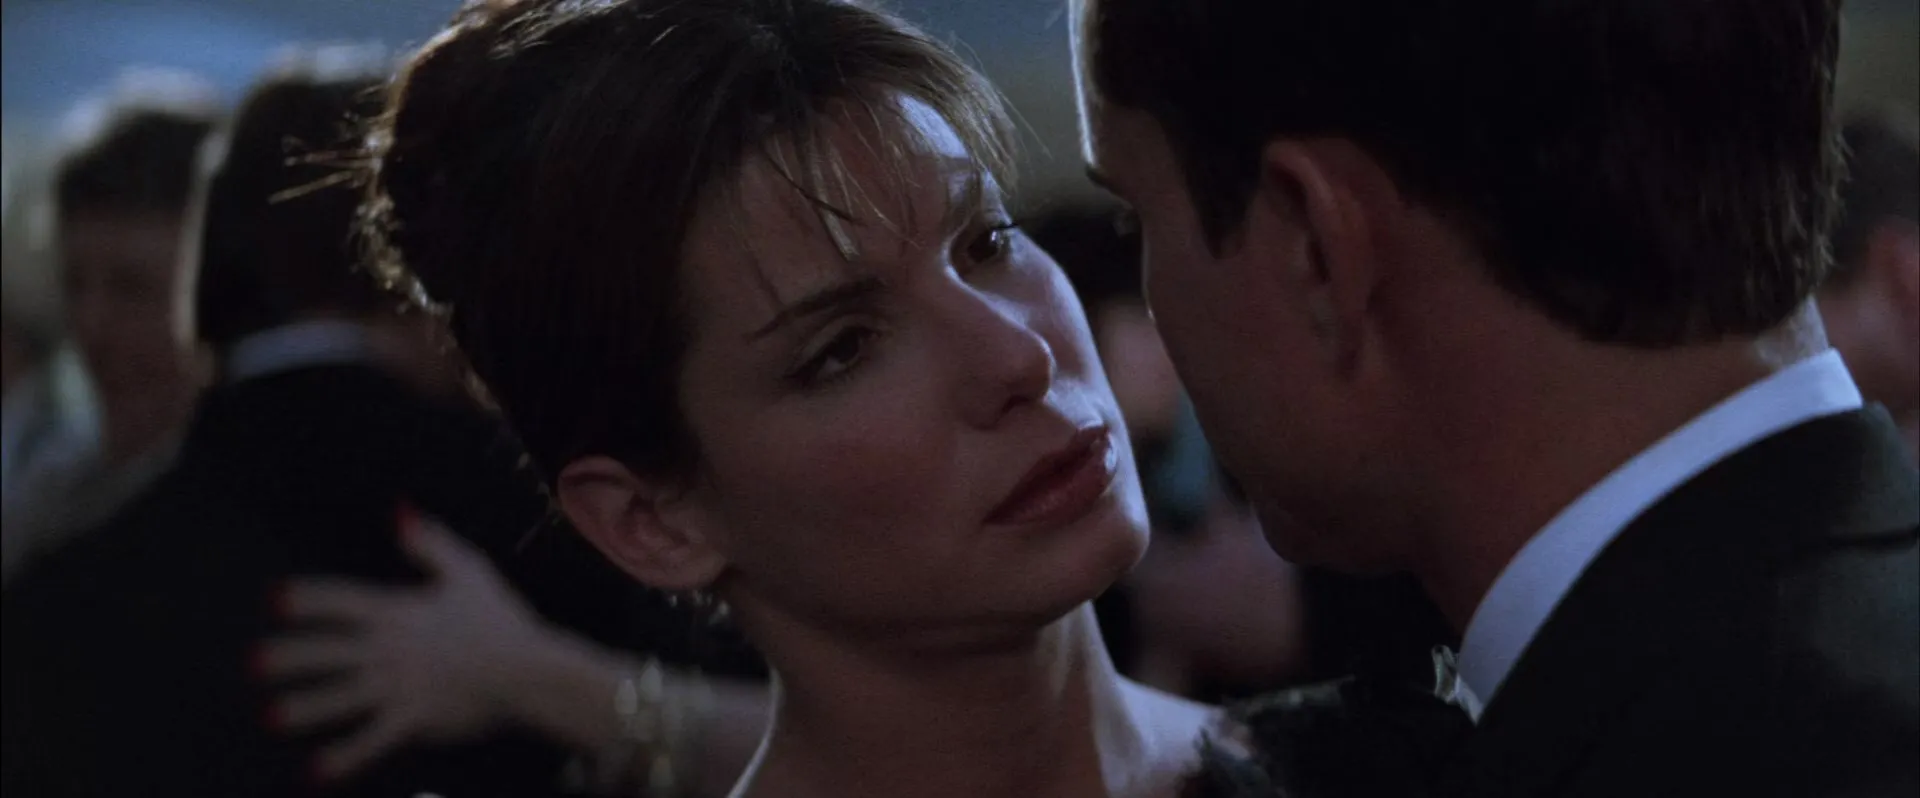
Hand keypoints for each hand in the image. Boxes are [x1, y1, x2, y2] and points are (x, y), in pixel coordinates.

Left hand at [257, 508, 551, 780]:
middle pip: (327, 651)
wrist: (530, 670)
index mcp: (399, 611)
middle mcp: (391, 648)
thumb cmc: (501, 620)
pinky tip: (314, 771)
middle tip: (254, 664)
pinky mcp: (414, 719)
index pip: (342, 601)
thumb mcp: (468, 570)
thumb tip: (398, 511)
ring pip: (340, 697)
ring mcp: (400, 685)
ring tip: (271, 716)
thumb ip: (430, 541)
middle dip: (288, 658)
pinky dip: (343, 757)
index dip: (308, 599)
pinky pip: (371, 740)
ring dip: (303, 708)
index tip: (276, 601)